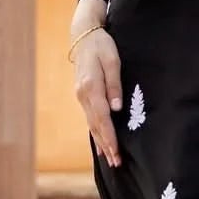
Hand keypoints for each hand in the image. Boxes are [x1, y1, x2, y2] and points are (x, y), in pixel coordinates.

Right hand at [73, 28, 124, 165]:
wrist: (83, 36)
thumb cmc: (101, 46)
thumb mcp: (112, 60)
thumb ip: (114, 84)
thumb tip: (116, 108)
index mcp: (91, 87)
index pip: (102, 117)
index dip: (109, 136)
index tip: (116, 151)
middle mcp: (83, 95)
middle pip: (96, 125)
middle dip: (106, 145)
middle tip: (117, 163)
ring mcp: (81, 97)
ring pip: (92, 124)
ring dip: (101, 143)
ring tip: (111, 159)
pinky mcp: (83, 96)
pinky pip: (90, 119)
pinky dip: (96, 133)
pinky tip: (100, 145)